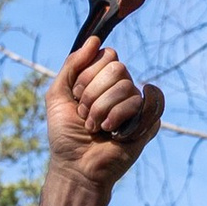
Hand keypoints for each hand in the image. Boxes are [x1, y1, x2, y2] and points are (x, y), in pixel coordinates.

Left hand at [34, 0, 163, 205]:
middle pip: (118, 68)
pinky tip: (114, 130)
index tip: (77, 97)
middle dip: (93, 94)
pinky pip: (146, 101)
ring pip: (127, 87)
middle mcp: (121, 88)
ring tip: (96, 128)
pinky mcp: (148, 121)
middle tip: (85, 116)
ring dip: (103, 111)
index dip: (88, 76)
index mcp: (102, 80)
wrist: (75, 166)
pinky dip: (122, 115)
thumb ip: (72, 65)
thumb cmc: (65, 135)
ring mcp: (136, 104)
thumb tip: (95, 39)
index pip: (107, 55)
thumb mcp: (58, 95)